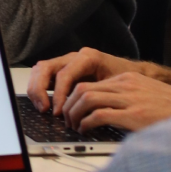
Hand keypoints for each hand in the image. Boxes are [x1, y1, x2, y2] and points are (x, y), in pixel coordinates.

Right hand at [27, 47, 141, 114]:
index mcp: (88, 58)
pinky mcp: (62, 70)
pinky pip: (42, 75)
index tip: (58, 112)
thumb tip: (88, 114)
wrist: (134, 74)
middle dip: (40, 90)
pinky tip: (44, 104)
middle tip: (45, 109)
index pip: (64, 75)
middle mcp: (73, 57)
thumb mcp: (118, 87)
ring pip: (39, 70)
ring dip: (36, 89)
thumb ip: (101, 96)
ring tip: (42, 108)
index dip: (59, 94)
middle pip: (45, 68)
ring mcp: (66, 62)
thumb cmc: (128, 81)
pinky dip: (39, 89)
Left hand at [59, 71, 170, 132]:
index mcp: (127, 78)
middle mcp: (126, 85)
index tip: (70, 109)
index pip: (89, 83)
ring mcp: (131, 99)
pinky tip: (86, 130)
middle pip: (82, 89)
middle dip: (69, 105)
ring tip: (74, 126)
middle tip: (67, 119)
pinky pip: (99, 115)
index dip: (74, 98)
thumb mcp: (145, 94)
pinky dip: (86, 123)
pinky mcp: (135, 114)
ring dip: (74, 114)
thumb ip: (124, 97)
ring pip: (87, 99)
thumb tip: (99, 109)